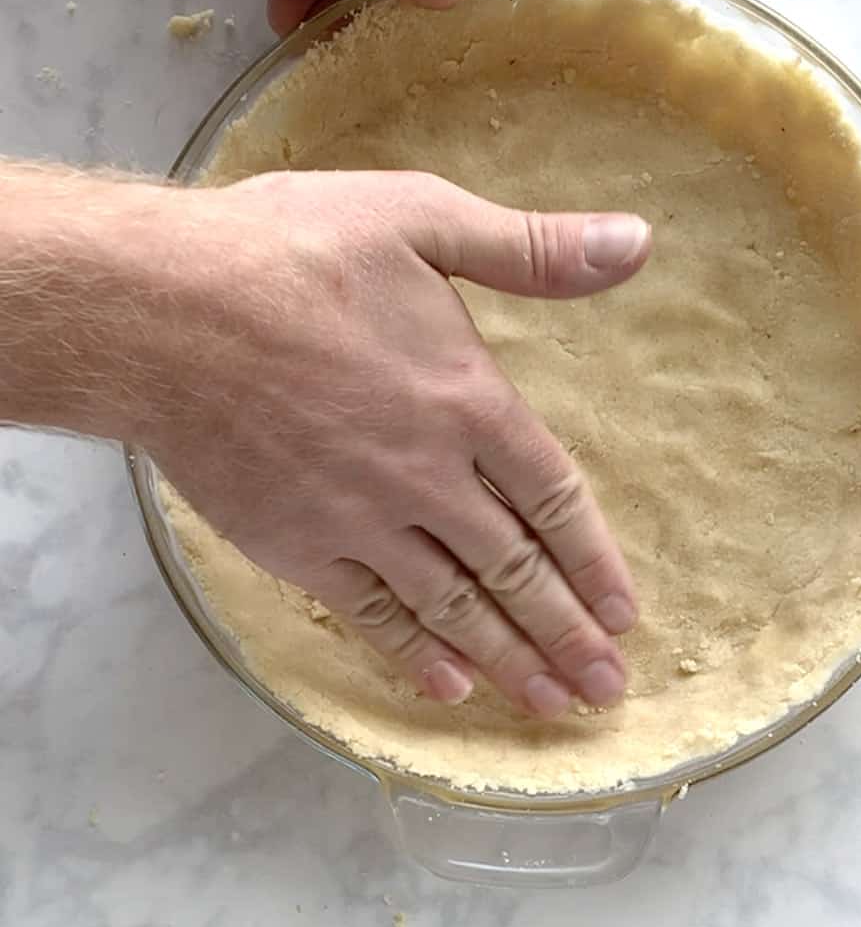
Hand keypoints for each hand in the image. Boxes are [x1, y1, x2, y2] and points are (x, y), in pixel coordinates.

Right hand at [149, 170, 651, 716]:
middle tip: (608, 690)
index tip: (625, 610)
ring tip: (555, 707)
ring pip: (453, 607)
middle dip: (568, 634)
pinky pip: (371, 613)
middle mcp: (427, 475)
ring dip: (510, 661)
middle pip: (515, 570)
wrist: (159, 311)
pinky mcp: (296, 546)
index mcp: (468, 398)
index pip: (554, 496)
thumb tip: (636, 242)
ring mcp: (360, 519)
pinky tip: (449, 687)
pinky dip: (414, 654)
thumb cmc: (287, 251)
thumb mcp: (421, 219)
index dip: (594, 559)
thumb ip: (531, 248)